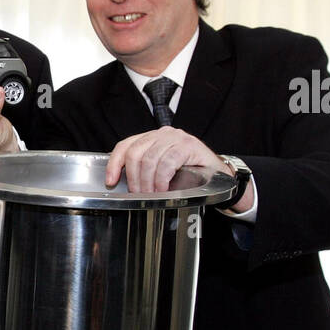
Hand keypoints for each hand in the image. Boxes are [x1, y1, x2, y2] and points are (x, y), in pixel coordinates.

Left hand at [107, 128, 228, 190]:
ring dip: (148, 182)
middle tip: (139, 194)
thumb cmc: (188, 173)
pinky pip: (167, 162)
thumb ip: (144, 170)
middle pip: (135, 154)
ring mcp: (176, 138)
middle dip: (134, 178)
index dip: (114, 164)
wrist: (218, 174)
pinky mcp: (188, 145)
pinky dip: (162, 179)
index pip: (125, 146)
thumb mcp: (161, 170)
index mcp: (151, 137)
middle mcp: (162, 134)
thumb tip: (121, 185)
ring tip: (151, 195)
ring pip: (150, 159)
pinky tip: (163, 189)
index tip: (111, 182)